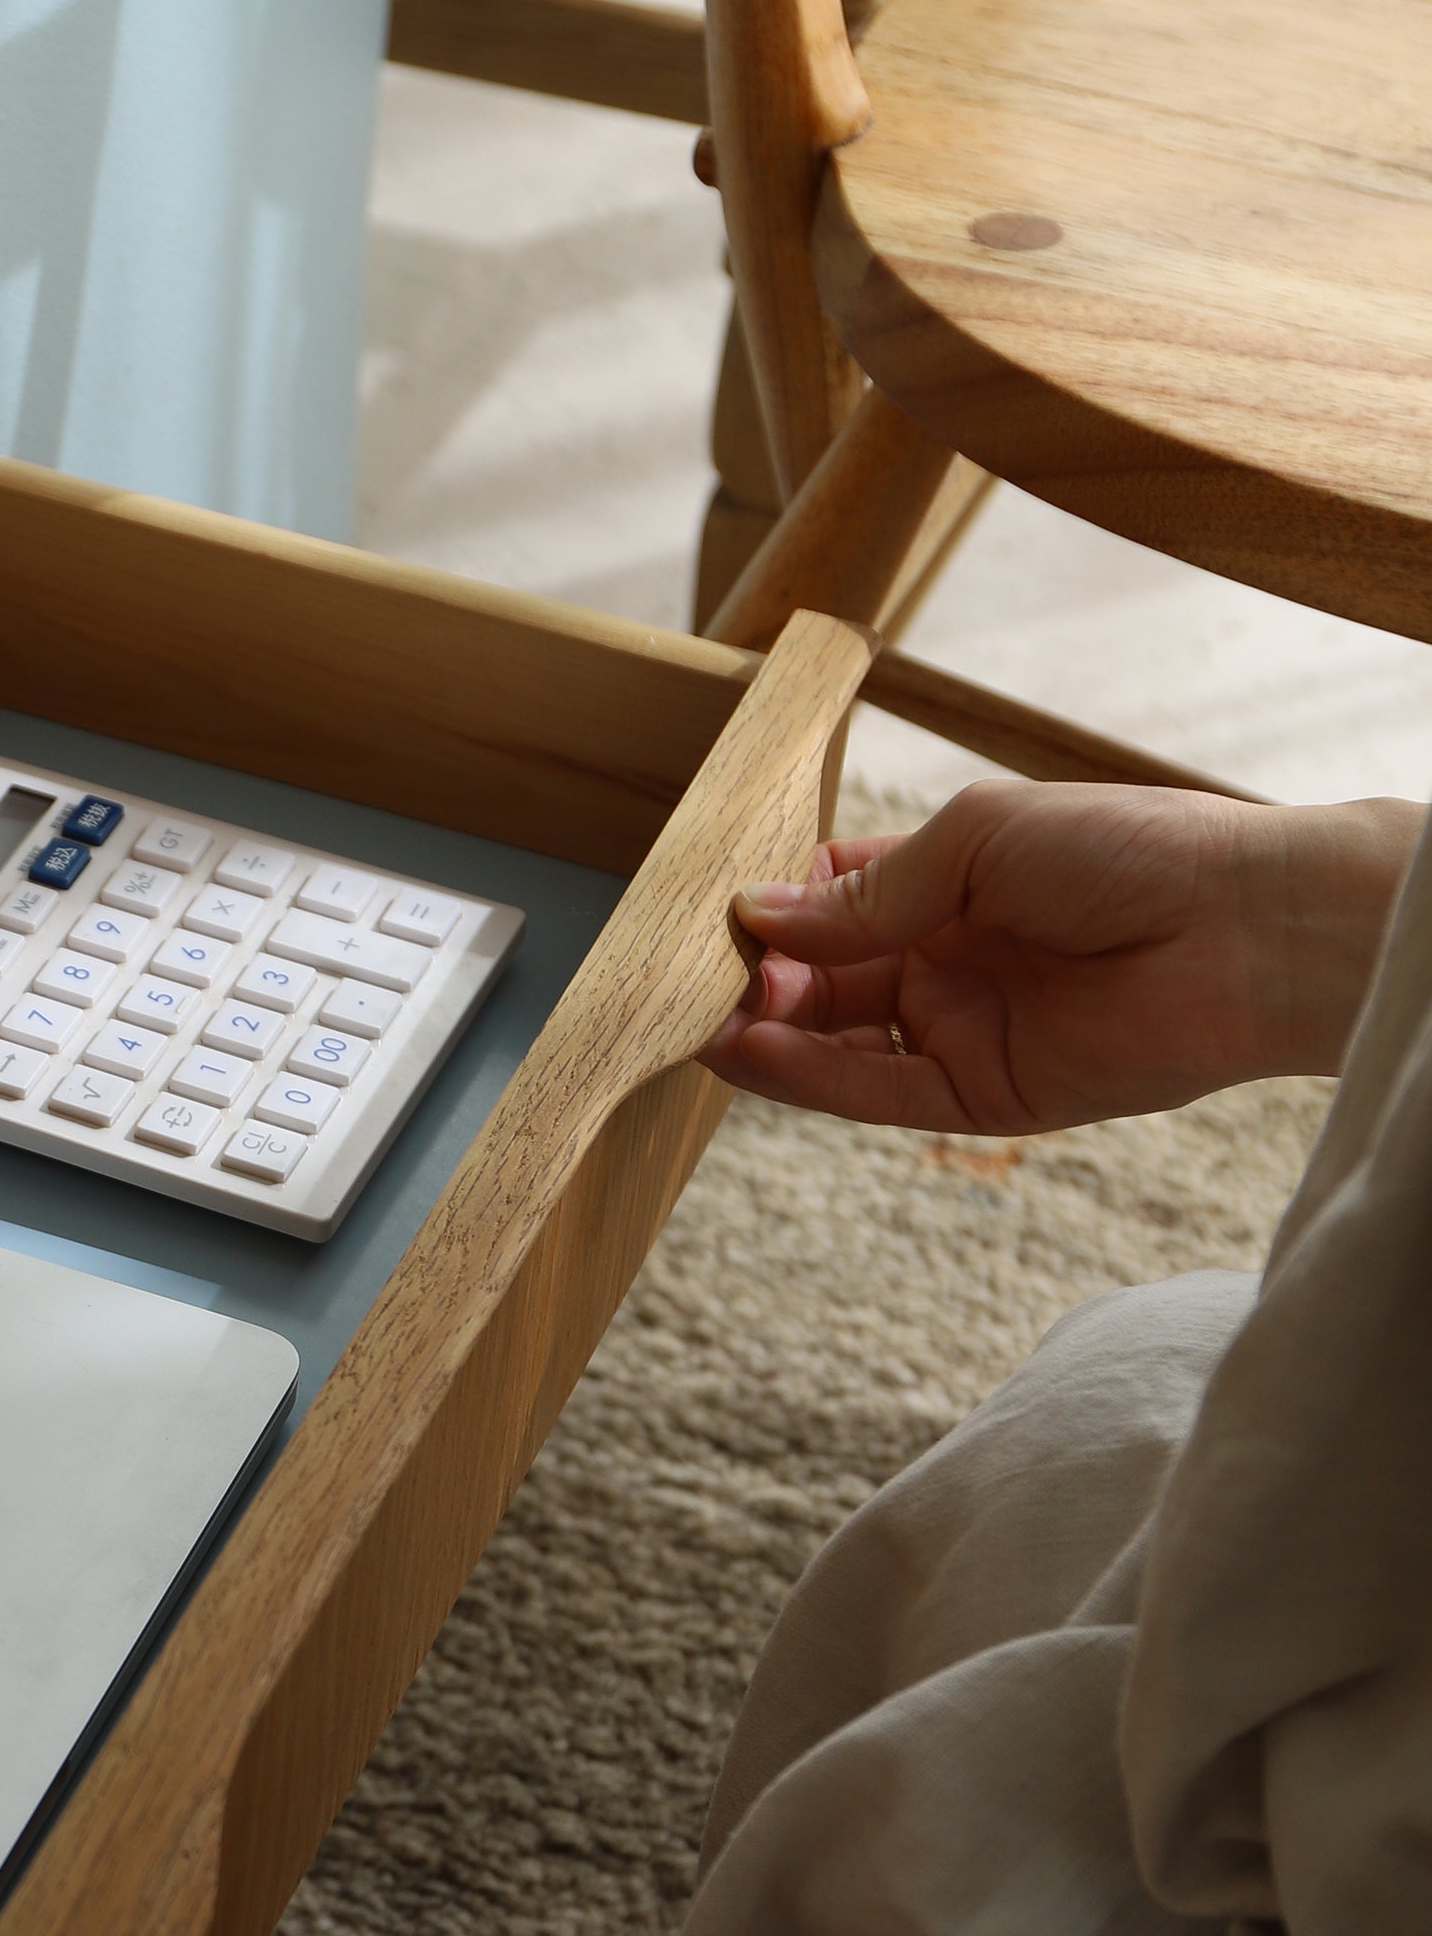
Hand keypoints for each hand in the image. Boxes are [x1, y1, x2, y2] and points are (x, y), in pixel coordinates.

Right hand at [704, 784, 1415, 1135]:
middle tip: (693, 978)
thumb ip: (866, 893)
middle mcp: (947, 958)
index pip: (828, 900)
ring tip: (700, 1021)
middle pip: (822, 979)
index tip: (712, 912)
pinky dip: (810, 1080)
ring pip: (838, 1043)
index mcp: (947, 882)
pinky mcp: (985, 1095)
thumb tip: (759, 916)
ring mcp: (962, 1029)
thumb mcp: (977, 840)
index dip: (771, 908)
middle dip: (756, 978)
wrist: (1242, 928)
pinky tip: (749, 1053)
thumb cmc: (1130, 850)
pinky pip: (878, 1094)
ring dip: (767, 1032)